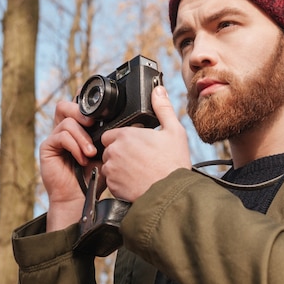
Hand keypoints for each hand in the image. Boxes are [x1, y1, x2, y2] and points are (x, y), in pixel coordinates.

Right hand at [40, 100, 98, 231]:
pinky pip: (61, 136)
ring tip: (91, 153)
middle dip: (81, 113)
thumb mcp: (108, 153)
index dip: (87, 105)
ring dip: (82, 137)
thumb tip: (131, 123)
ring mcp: (55, 138)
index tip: (103, 112)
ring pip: (66, 121)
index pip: (78, 106)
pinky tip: (82, 159)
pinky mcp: (47, 147)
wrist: (81, 198)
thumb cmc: (96, 177)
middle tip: (93, 124)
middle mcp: (64, 131)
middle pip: (66, 106)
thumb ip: (111, 137)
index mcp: (78, 128)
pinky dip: (75, 146)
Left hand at [100, 86, 191, 201]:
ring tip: (138, 171)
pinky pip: (112, 182)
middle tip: (138, 159)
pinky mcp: (112, 186)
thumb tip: (158, 90)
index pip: (111, 133)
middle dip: (120, 153)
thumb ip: (162, 108)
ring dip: (118, 167)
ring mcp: (112, 170)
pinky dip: (120, 182)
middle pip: (109, 149)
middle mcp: (115, 151)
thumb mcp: (174, 131)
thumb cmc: (173, 163)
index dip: (122, 139)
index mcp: (126, 135)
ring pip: (109, 166)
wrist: (171, 193)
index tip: (134, 145)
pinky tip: (135, 182)